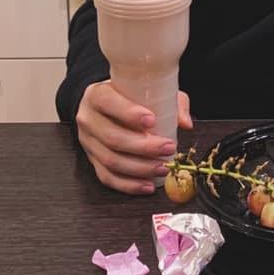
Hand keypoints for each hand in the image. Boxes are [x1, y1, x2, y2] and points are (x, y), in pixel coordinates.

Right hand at [76, 83, 193, 194]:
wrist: (104, 105)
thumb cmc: (129, 95)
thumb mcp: (149, 89)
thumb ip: (169, 101)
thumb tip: (185, 123)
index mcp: (97, 95)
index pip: (109, 103)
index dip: (129, 113)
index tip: (152, 120)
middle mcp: (88, 118)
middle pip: (112, 137)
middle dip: (143, 147)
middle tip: (168, 148)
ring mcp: (88, 142)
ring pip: (111, 160)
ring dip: (140, 168)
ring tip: (162, 168)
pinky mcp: (92, 160)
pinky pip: (107, 177)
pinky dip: (129, 184)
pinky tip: (147, 185)